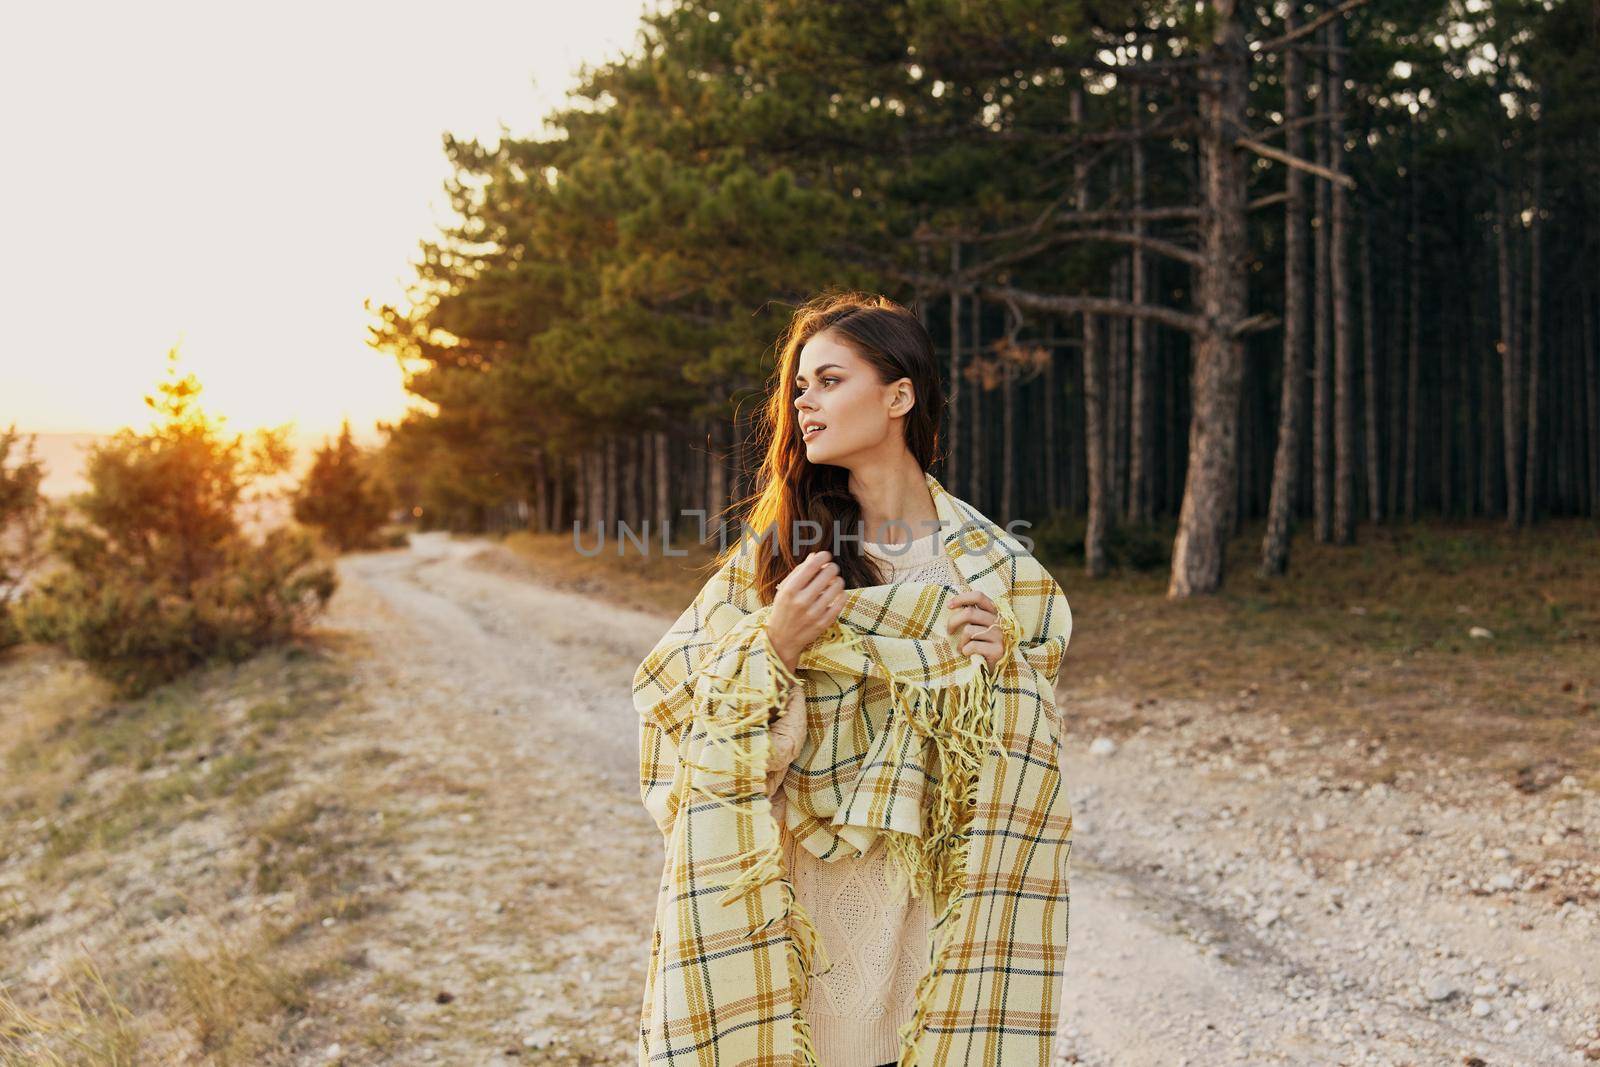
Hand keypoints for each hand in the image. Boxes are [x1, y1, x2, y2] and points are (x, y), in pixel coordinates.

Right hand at [764, 550, 845, 671]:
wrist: (782, 640)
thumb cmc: (783, 609)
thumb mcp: (785, 590)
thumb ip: (799, 572)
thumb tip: (815, 556)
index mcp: (790, 591)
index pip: (811, 566)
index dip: (823, 557)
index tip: (826, 555)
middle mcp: (801, 602)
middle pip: (828, 574)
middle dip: (832, 567)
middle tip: (831, 569)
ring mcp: (814, 614)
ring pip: (838, 586)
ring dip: (838, 581)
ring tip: (834, 582)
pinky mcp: (824, 623)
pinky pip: (841, 601)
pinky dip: (842, 594)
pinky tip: (837, 594)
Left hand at [946, 590, 1003, 671]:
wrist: (989, 669)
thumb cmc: (979, 645)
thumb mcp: (975, 626)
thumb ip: (970, 615)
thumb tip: (951, 604)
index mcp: (993, 612)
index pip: (979, 596)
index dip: (962, 598)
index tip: (949, 605)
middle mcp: (998, 621)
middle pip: (970, 613)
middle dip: (953, 622)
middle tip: (949, 631)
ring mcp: (1000, 636)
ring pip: (969, 630)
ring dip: (961, 642)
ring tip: (964, 648)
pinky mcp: (998, 650)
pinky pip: (972, 646)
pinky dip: (966, 651)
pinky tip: (970, 655)